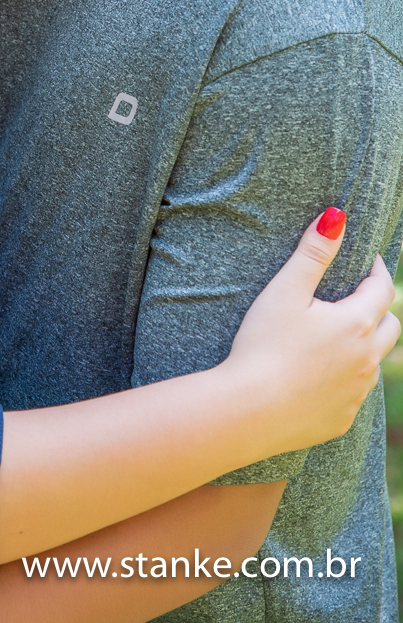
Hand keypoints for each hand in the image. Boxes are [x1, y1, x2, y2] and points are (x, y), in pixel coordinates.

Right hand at [226, 210, 399, 452]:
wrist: (249, 410)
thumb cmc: (263, 346)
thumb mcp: (284, 292)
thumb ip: (313, 253)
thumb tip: (336, 218)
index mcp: (356, 324)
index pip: (382, 289)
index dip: (377, 271)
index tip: (369, 261)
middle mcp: (367, 360)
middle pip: (391, 327)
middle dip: (379, 308)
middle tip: (359, 296)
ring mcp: (357, 393)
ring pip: (376, 361)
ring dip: (367, 344)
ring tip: (340, 334)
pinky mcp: (342, 418)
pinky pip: (356, 392)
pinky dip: (348, 377)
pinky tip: (323, 373)